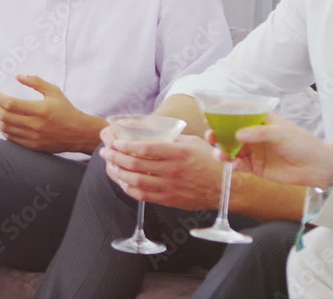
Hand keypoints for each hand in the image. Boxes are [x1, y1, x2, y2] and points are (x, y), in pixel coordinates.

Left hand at [0, 74, 102, 152]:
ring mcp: (33, 137)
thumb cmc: (66, 110)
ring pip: (6, 129)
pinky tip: (3, 122)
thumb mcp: (54, 91)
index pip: (10, 103)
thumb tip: (17, 75)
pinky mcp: (33, 146)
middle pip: (5, 117)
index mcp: (40, 110)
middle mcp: (35, 125)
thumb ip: (35, 82)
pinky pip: (12, 139)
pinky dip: (4, 130)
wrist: (79, 133)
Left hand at [99, 133, 222, 210]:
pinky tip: (122, 182)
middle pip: (135, 165)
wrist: (226, 189)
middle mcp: (172, 170)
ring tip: (110, 166)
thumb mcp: (194, 143)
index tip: (115, 142)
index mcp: (178, 153)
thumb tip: (154, 132)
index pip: (145, 148)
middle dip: (116, 157)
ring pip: (135, 181)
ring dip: (118, 173)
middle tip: (106, 152)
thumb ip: (173, 138)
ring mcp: (169, 187)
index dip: (126, 145)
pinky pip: (143, 195)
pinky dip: (128, 189)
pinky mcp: (169, 200)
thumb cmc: (210, 162)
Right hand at [213, 113, 332, 187]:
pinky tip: (230, 164)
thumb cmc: (303, 143)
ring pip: (230, 148)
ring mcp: (252, 150)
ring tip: (219, 154)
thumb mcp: (281, 133)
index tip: (211, 114)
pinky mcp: (254, 166)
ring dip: (221, 150)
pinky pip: (237, 164)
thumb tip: (238, 134)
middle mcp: (253, 134)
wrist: (317, 167)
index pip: (238, 113)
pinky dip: (230, 164)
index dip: (223, 112)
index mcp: (260, 120)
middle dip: (217, 133)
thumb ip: (259, 133)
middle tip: (211, 137)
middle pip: (229, 132)